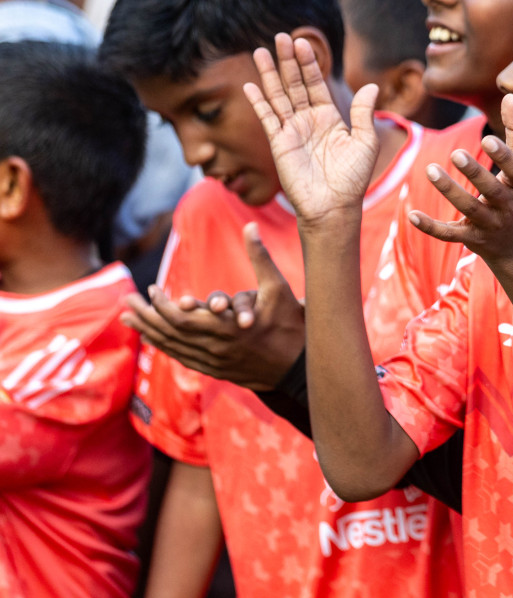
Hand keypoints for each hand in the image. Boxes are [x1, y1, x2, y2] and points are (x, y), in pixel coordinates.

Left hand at [120, 224, 303, 389]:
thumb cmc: (291, 326)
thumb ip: (261, 258)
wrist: (301, 368)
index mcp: (226, 329)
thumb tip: (250, 226)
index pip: (180, 318)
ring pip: (173, 348)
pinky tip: (152, 339)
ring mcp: (215, 362)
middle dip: (146, 317)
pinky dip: (165, 347)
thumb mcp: (280, 289)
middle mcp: (216, 348)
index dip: (161, 305)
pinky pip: (183, 359)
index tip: (151, 289)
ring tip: (129, 320)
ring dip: (149, 332)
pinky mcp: (217, 370)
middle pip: (169, 333)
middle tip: (127, 302)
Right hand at [245, 33, 378, 227]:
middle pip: (295, 84)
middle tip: (280, 36)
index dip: (309, 64)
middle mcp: (309, 120)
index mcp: (330, 118)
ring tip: (261, 51)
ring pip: (278, 96)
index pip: (316, 84)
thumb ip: (363, 113)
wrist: (335, 206)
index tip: (303, 43)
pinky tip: (250, 86)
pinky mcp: (279, 143)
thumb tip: (371, 85)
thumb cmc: (353, 178)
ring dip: (269, 74)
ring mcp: (292, 130)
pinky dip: (259, 102)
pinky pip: (267, 118)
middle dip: (288, 61)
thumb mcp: (365, 142)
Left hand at [409, 94, 512, 269]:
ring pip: (469, 208)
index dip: (502, 156)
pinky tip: (411, 215)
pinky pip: (450, 234)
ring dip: (450, 191)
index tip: (487, 138)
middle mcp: (508, 206)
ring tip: (430, 169)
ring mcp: (490, 224)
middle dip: (474, 172)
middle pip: (491, 190)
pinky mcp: (472, 238)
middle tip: (455, 153)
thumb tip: (510, 95)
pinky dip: (431, 227)